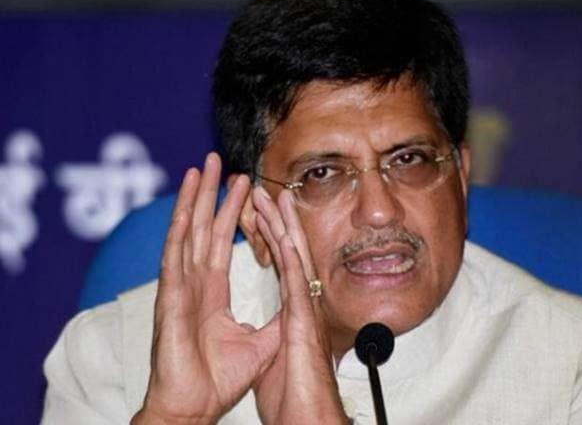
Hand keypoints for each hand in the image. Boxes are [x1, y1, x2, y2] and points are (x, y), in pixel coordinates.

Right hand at [132, 153, 279, 424]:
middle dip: (213, 195)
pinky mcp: (171, 297)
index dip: (234, 214)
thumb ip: (276, 317)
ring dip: (195, 199)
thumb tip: (297, 302)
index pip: (223, 242)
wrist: (196, 404)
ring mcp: (180, 286)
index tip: (245, 188)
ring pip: (187, 232)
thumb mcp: (260, 341)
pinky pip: (175, 254)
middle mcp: (193, 282)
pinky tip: (185, 202)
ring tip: (202, 167)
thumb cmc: (219, 378)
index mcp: (211, 291)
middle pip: (204, 228)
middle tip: (221, 163)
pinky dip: (179, 226)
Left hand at [250, 186, 348, 424]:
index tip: (262, 214)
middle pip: (289, 253)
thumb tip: (275, 330)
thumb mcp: (280, 357)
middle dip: (278, 220)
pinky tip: (283, 231)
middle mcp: (301, 305)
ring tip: (274, 197)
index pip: (281, 264)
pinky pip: (295, 279)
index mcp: (293, 311)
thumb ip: (279, 336)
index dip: (272, 237)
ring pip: (294, 258)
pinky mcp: (302, 320)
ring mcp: (305, 310)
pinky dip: (289, 253)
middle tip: (268, 192)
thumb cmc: (295, 395)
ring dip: (284, 226)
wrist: (306, 418)